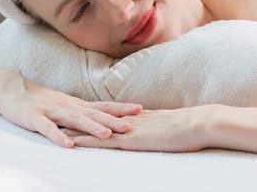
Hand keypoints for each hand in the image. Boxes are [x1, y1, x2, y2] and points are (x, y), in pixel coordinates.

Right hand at [0, 71, 141, 147]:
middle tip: (132, 126)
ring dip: (91, 128)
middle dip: (113, 120)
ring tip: (107, 135)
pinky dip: (58, 136)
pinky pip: (47, 129)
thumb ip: (82, 112)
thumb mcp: (65, 105)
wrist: (10, 87)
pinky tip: (69, 145)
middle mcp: (67, 106)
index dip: (121, 108)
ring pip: (75, 120)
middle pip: (94, 113)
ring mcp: (51, 111)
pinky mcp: (34, 118)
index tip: (141, 110)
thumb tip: (105, 118)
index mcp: (76, 104)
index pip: (102, 105)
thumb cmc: (41, 99)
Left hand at [66, 105, 220, 152]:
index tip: (81, 112)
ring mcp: (129, 130)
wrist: (200, 123)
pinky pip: (102, 142)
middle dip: (79, 118)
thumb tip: (164, 128)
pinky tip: (72, 144)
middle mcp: (131, 121)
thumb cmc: (194, 127)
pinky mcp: (130, 141)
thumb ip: (165, 126)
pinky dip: (86, 142)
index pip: (113, 114)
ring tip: (55, 128)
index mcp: (142, 117)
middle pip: (99, 118)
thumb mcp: (175, 125)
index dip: (96, 113)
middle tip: (59, 115)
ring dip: (76, 129)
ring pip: (95, 129)